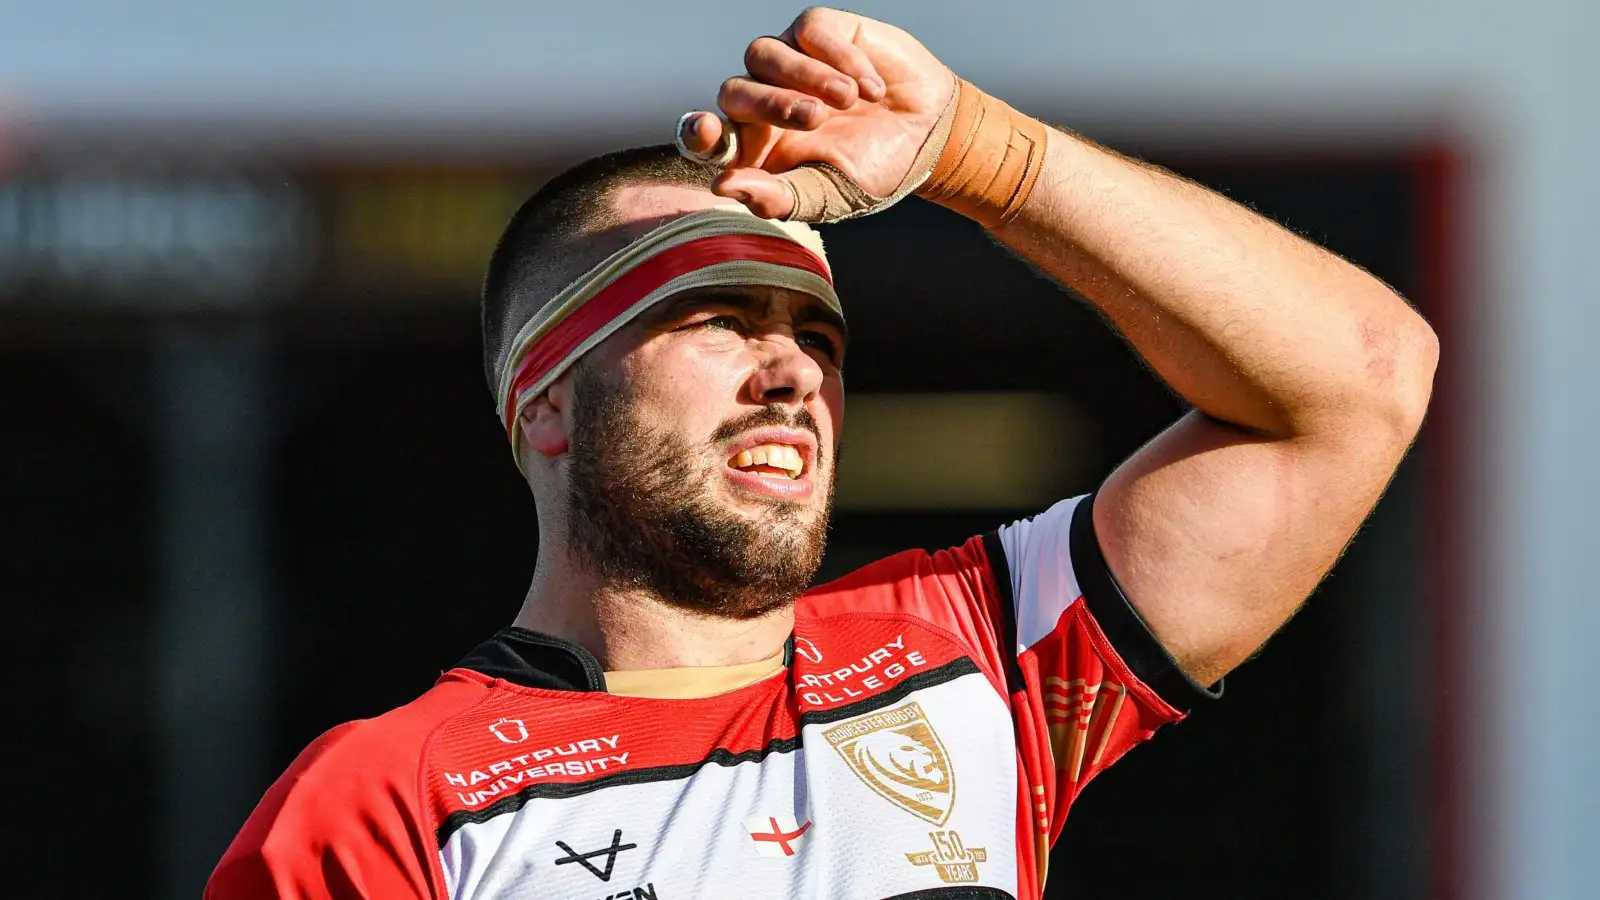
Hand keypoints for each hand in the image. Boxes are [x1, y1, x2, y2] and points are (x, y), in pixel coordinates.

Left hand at [680, 8, 954, 218]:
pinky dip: (839, 58)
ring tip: (847, 102)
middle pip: (733, 91)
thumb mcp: (828, 196)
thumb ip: (778, 198)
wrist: (930, 136)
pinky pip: (808, 31)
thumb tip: (722, 187)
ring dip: (804, 77)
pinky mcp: (819, 32)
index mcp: (755, 147)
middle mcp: (762, 102)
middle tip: (814, 118)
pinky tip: (870, 87)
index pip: (707, 137)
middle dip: (770, 104)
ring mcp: (787, 63)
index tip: (707, 130)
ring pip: (761, 53)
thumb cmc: (873, 171)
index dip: (698, 132)